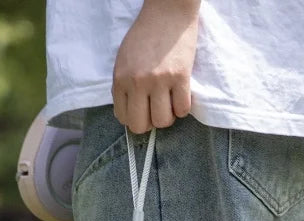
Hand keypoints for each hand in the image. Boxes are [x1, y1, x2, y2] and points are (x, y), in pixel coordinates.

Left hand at [112, 0, 200, 133]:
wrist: (167, 12)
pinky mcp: (181, 78)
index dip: (134, 119)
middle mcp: (138, 82)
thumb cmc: (145, 35)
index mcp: (121, 77)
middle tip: (157, 111)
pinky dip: (183, 107)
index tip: (143, 112)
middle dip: (150, 123)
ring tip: (169, 101)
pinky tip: (181, 94)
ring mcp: (159, 81)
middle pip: (141, 125)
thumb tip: (132, 111)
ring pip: (163, 121)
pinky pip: (183, 110)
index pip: (123, 117)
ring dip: (168, 116)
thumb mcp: (125, 60)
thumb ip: (125, 85)